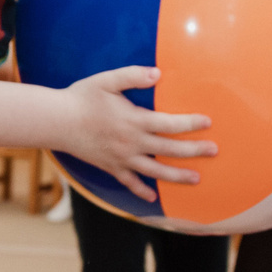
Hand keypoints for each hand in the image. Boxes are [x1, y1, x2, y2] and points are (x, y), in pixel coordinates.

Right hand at [59, 65, 214, 202]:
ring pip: (155, 172)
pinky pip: (130, 183)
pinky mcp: (110, 167)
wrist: (56, 121)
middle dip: (194, 151)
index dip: (191, 124)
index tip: (208, 122)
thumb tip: (158, 73)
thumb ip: (133, 76)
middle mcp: (132, 142)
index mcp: (134, 120)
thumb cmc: (81, 97)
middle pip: (169, 150)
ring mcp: (122, 158)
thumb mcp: (106, 80)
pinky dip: (142, 191)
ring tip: (196, 179)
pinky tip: (153, 198)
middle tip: (214, 151)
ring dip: (177, 176)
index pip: (170, 124)